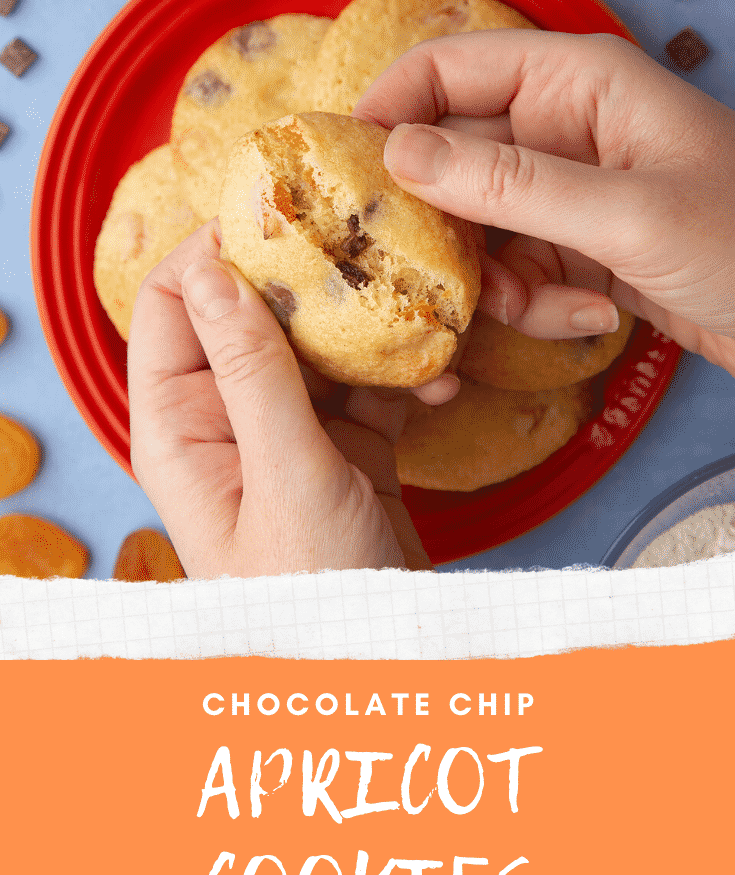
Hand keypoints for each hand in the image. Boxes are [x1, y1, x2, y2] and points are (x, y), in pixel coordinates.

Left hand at [127, 219, 430, 577]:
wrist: (377, 663)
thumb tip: (215, 272)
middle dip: (307, 280)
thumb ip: (252, 373)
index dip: (215, 251)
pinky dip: (405, 375)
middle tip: (366, 244)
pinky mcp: (345, 449)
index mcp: (181, 425)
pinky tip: (445, 375)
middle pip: (253, 314)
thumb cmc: (310, 589)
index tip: (278, 212)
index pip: (173, 305)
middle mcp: (228, 419)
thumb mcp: (283, 474)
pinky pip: (369, 388)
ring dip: (367, 326)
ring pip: (319, 346)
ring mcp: (290, 433)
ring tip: (421, 305)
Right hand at [352, 30, 734, 377]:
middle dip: (446, 226)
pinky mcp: (577, 248)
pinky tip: (594, 314)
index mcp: (575, 82)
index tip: (342, 173)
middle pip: (453, 163)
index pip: (449, 71)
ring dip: (499, 281)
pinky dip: (542, 304)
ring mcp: (568, 193)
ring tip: (540, 304)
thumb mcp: (624, 211)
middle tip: (428, 275)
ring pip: (480, 231)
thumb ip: (509, 184)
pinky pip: (519, 274)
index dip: (389, 111)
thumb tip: (399, 157)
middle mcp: (561, 129)